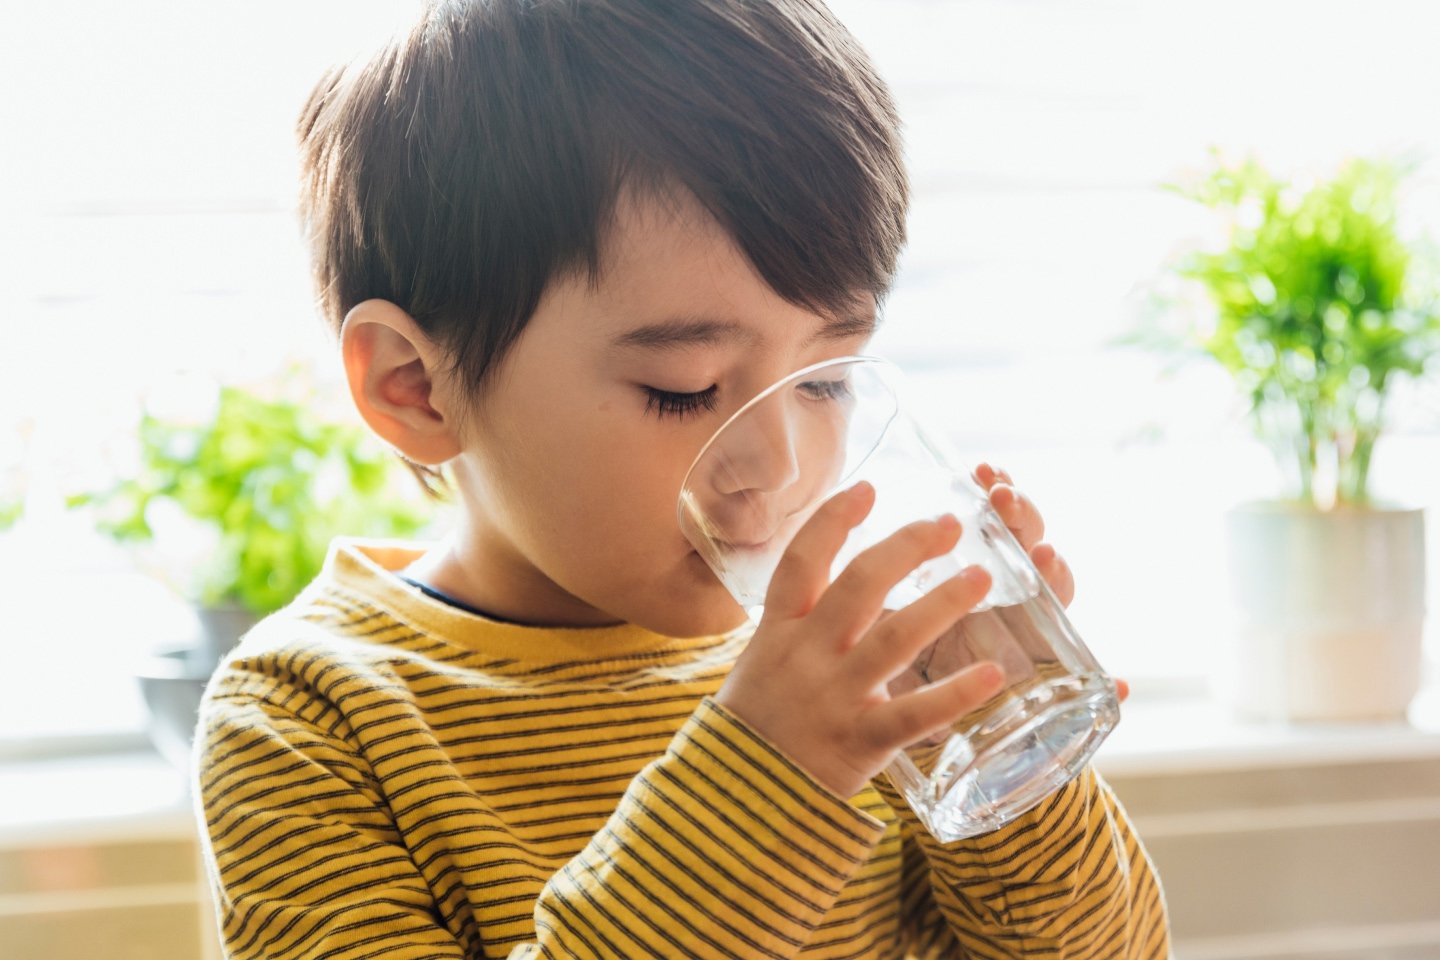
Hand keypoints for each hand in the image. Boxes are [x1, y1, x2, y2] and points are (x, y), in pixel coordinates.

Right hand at [714, 482, 1007, 798]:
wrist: (736, 797)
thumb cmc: (760, 719)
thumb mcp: (764, 658)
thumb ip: (801, 620)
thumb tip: (836, 571)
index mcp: (779, 629)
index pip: (801, 561)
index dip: (834, 521)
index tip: (869, 488)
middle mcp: (806, 655)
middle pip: (858, 586)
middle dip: (906, 549)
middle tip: (948, 525)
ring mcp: (834, 697)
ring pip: (894, 638)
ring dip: (942, 602)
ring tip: (983, 576)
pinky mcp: (860, 741)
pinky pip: (914, 713)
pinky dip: (956, 692)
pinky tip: (994, 673)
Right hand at [973, 462, 1128, 703]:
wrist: (912, 697)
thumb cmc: (956, 704)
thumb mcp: (988, 707)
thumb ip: (1052, 696)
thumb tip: (1124, 688)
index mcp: (1029, 624)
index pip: (1056, 589)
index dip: (1054, 571)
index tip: (1047, 557)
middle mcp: (1012, 590)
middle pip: (1031, 542)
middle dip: (1026, 517)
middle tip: (1005, 502)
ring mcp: (984, 565)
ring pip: (1005, 522)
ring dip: (1005, 494)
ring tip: (989, 476)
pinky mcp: (953, 548)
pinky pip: (970, 512)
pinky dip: (977, 487)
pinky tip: (971, 470)